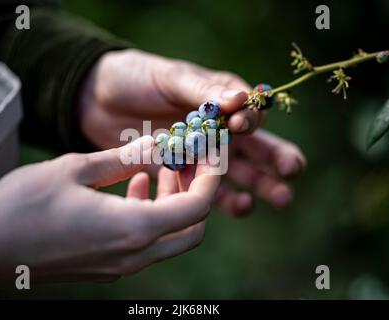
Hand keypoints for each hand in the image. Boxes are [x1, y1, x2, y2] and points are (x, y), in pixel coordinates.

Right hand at [0, 137, 219, 292]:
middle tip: (184, 164)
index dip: (211, 179)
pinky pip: (146, 245)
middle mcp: (135, 253)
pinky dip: (152, 217)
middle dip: (196, 194)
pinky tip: (129, 190)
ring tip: (153, 172)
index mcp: (134, 228)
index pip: (198, 207)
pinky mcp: (107, 268)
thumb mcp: (76, 168)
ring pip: (170, 238)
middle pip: (192, 229)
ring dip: (173, 205)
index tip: (211, 156)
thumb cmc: (25, 207)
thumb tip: (157, 142)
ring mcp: (121, 266)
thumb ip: (123, 156)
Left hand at [79, 49, 305, 216]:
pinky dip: (225, 200)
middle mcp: (218, 130)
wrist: (97, 99)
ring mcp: (202, 155)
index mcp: (219, 100)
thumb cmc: (136, 78)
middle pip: (255, 147)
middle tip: (291, 172)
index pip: (248, 112)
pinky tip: (241, 206)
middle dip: (276, 160)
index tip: (241, 124)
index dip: (251, 120)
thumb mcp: (169, 77)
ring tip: (279, 198)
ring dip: (260, 186)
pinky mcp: (183, 174)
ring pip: (240, 173)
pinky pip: (208, 191)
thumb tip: (241, 98)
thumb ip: (202, 90)